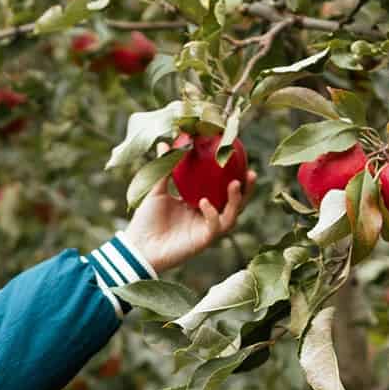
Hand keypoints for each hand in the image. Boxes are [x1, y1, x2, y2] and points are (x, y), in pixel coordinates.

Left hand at [123, 149, 253, 274]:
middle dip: (247, 190)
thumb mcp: (156, 190)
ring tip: (235, 184)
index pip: (223, 190)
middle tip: (250, 172)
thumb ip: (164, 168)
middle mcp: (207, 217)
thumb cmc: (146, 220)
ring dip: (236, 201)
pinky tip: (204, 202)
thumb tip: (165, 143)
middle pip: (236, 204)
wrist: (138, 246)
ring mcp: (206, 230)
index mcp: (200, 204)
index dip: (235, 176)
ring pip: (231, 217)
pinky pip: (214, 227)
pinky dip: (211, 214)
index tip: (240, 158)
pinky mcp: (202, 242)